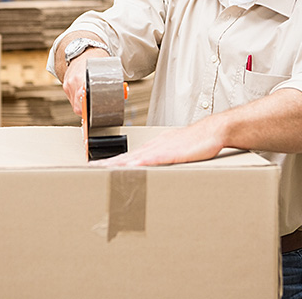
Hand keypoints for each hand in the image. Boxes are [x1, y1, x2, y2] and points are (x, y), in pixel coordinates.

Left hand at [93, 120, 224, 166]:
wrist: (212, 131)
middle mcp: (154, 147)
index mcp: (153, 147)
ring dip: (118, 165)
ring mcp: (162, 149)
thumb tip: (150, 169)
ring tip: (101, 171)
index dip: (111, 162)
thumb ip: (161, 159)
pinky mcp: (172, 153)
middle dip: (107, 164)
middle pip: (126, 156)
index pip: (127, 156)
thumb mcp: (174, 152)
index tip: (95, 167)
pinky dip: (140, 164)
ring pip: (134, 158)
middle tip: (89, 170)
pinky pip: (153, 160)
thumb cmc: (196, 141)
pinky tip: (130, 168)